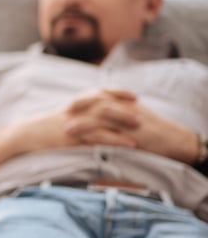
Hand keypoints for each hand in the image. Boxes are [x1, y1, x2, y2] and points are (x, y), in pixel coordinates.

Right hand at [9, 89, 140, 152]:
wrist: (23, 136)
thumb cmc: (41, 130)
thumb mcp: (60, 119)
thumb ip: (76, 116)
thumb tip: (91, 119)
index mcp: (75, 106)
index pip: (99, 93)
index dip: (117, 92)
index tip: (134, 96)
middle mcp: (76, 112)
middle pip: (105, 104)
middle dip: (125, 107)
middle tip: (143, 111)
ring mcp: (76, 124)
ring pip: (104, 120)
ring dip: (124, 122)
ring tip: (141, 128)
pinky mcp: (74, 138)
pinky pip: (99, 138)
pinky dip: (116, 141)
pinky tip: (130, 146)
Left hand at [67, 90, 198, 161]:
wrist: (175, 140)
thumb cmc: (154, 130)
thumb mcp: (135, 115)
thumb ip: (118, 112)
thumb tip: (99, 114)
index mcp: (125, 103)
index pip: (101, 95)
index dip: (84, 98)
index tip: (69, 104)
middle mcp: (126, 109)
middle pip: (97, 102)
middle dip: (79, 107)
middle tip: (62, 112)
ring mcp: (129, 122)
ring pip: (101, 119)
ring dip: (82, 124)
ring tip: (66, 130)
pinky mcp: (132, 136)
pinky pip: (111, 136)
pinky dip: (97, 138)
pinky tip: (84, 143)